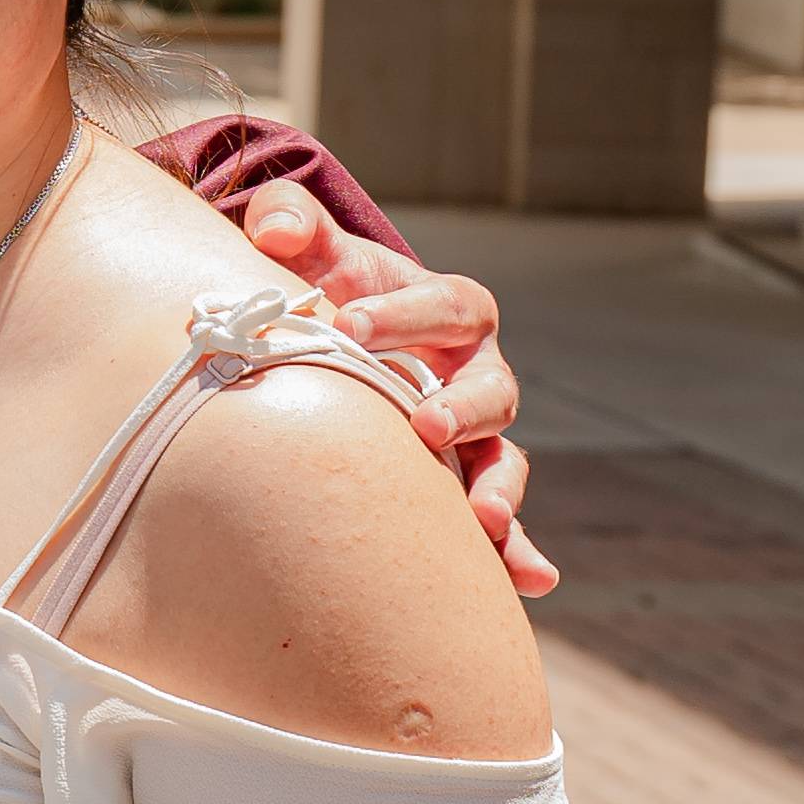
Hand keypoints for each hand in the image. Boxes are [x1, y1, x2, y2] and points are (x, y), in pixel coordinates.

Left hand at [235, 182, 555, 594]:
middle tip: (425, 424)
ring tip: (483, 518)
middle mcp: (475, 375)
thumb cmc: (327, 290)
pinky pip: (497, 527)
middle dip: (463, 407)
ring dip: (499, 488)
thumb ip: (290, 221)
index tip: (347, 322)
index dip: (403, 314)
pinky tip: (530, 582)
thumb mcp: (312, 250)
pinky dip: (516, 554)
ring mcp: (473, 437)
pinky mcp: (457, 490)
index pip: (444, 306)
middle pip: (493, 389)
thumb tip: (272, 230)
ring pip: (502, 460)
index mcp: (449, 311)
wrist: (329, 340)